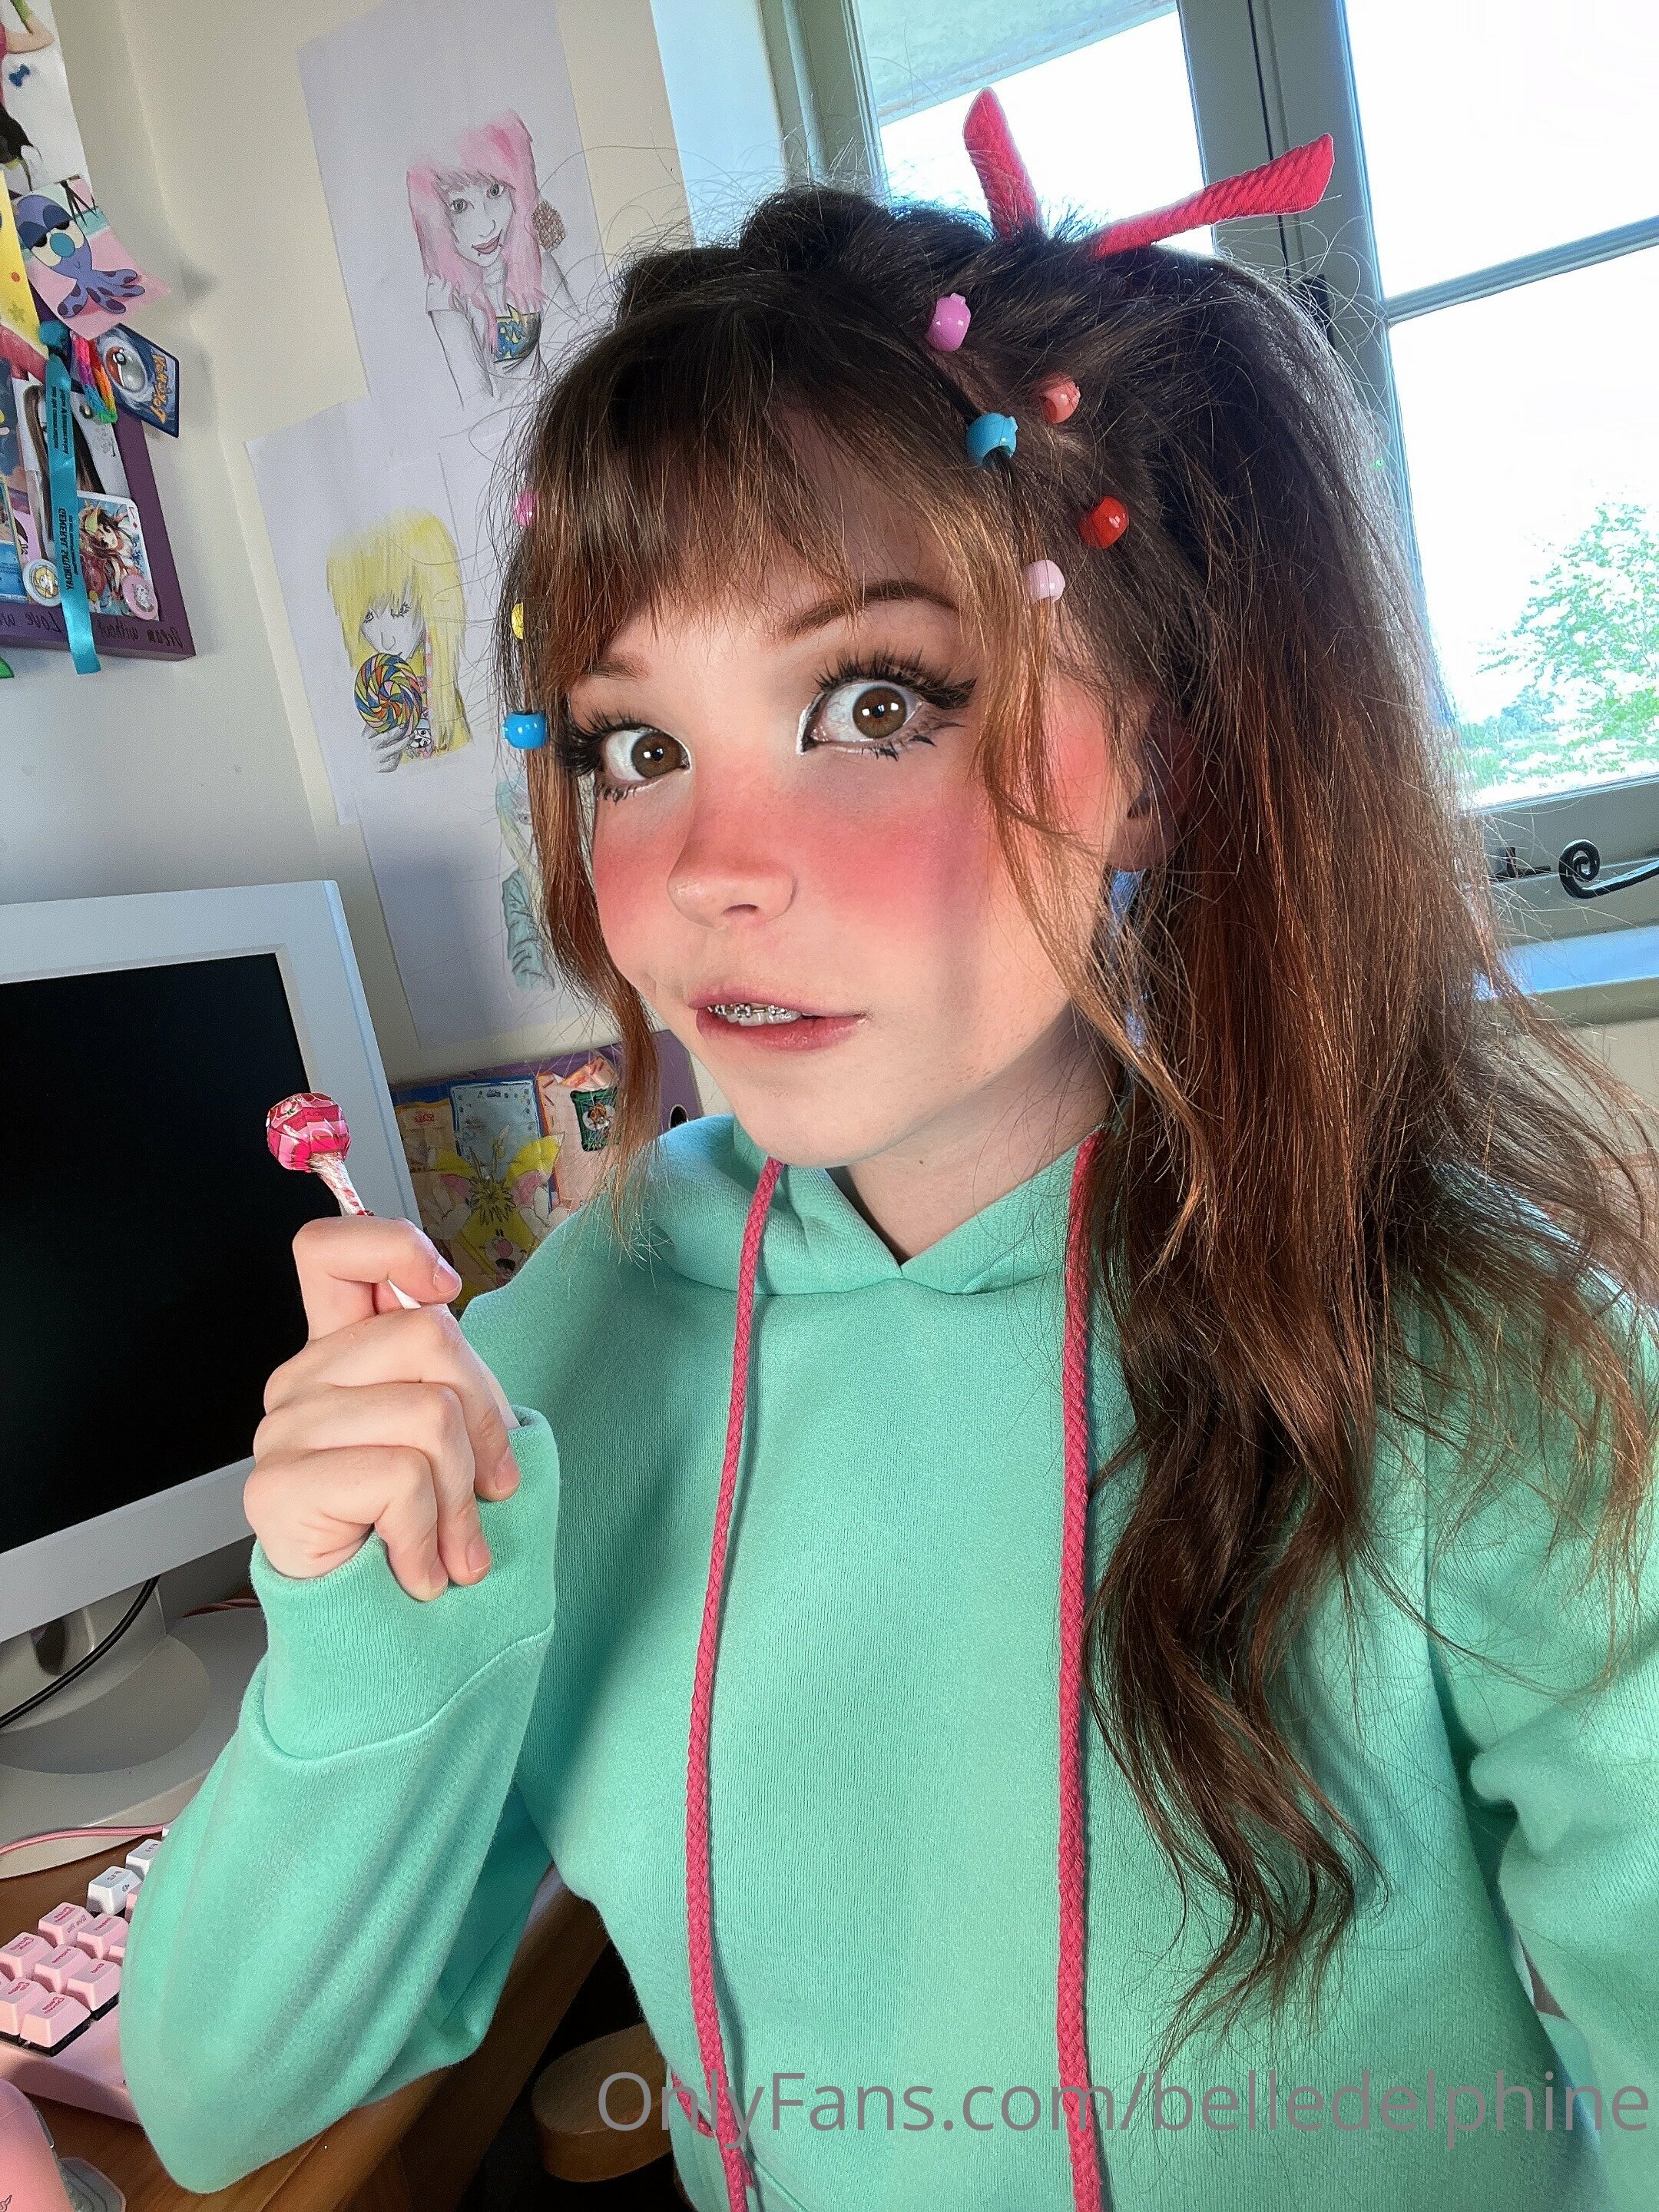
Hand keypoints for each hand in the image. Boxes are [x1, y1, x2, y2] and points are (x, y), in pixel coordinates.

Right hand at [246, 1216, 521, 1598]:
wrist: (385, 1640)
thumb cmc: (426, 1534)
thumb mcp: (456, 1436)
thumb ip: (445, 1369)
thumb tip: (441, 1297)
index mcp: (341, 1351)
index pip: (333, 1250)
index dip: (393, 1246)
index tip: (443, 1287)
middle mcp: (303, 1380)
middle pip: (427, 1334)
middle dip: (487, 1418)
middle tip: (489, 1489)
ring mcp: (283, 1431)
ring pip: (429, 1414)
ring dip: (465, 1497)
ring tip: (452, 1545)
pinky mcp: (277, 1487)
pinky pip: (400, 1477)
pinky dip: (430, 1535)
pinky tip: (418, 1569)